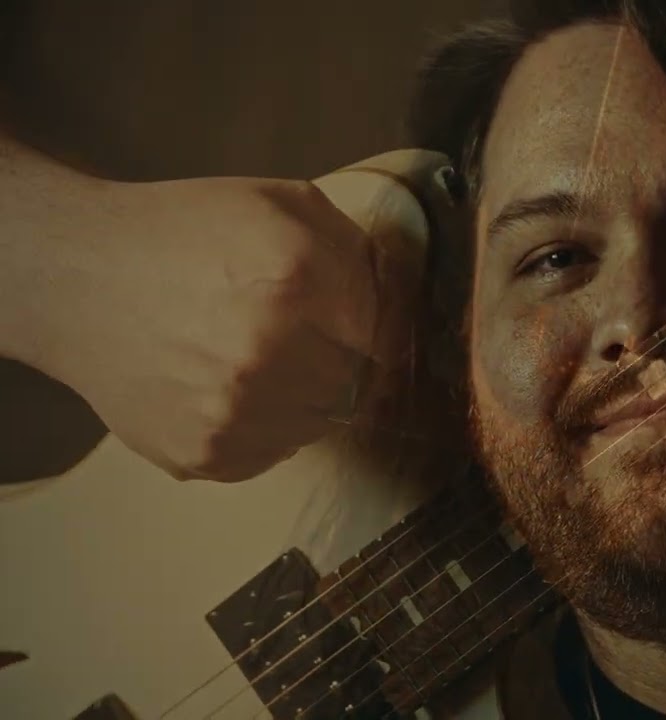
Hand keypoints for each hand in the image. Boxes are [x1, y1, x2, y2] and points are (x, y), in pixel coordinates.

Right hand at [34, 175, 394, 481]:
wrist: (79, 279)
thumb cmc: (186, 234)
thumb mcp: (282, 204)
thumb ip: (357, 249)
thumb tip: (406, 296)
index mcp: (294, 280)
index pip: (387, 333)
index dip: (372, 323)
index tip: (351, 317)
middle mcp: (267, 352)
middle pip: (359, 382)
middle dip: (342, 359)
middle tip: (298, 334)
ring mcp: (235, 412)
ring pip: (322, 423)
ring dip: (307, 395)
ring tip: (258, 355)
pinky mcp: (208, 454)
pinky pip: (276, 451)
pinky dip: (266, 424)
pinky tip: (228, 384)